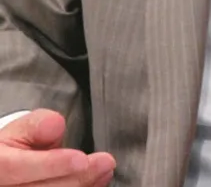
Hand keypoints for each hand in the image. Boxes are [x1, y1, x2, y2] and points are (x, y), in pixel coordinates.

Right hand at [0, 109, 114, 186]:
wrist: (8, 171)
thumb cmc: (15, 150)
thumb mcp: (21, 130)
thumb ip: (37, 125)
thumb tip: (54, 126)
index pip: (17, 168)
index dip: (51, 165)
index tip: (81, 159)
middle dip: (76, 178)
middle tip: (105, 162)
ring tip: (104, 170)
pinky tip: (96, 182)